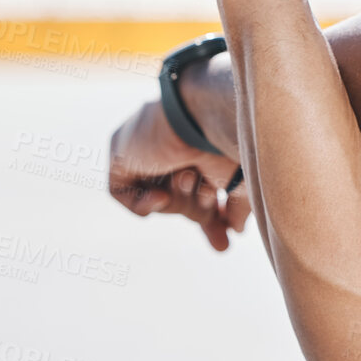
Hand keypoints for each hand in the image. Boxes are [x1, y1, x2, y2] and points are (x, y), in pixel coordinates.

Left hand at [108, 98, 249, 250]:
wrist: (200, 117)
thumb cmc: (227, 140)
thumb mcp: (240, 181)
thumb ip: (238, 206)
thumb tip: (236, 229)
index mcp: (200, 145)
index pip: (200, 189)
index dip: (211, 219)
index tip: (222, 244)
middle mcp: (173, 145)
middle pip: (180, 197)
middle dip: (198, 214)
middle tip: (214, 226)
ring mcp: (146, 148)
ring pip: (158, 197)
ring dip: (178, 200)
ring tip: (189, 179)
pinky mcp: (121, 152)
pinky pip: (123, 194)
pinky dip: (142, 204)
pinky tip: (161, 195)